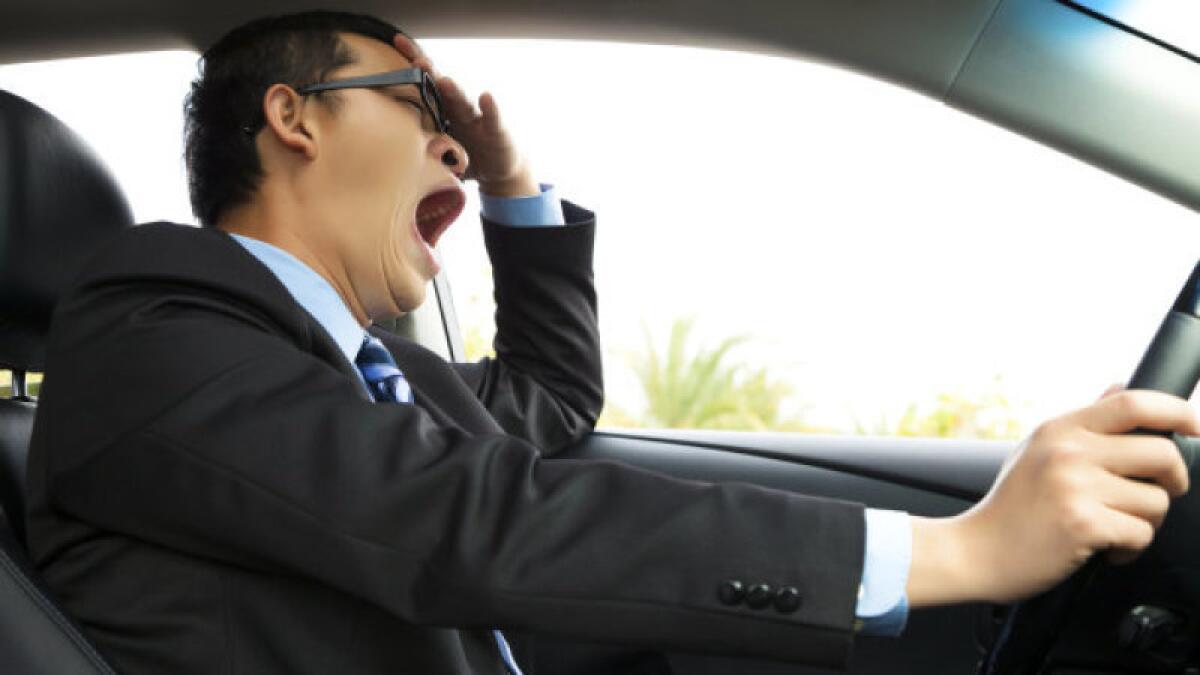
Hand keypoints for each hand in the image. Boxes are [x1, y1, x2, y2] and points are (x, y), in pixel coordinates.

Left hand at [393, 34, 538, 196]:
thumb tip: (402, 154)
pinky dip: (491, 109)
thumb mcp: (440, 157)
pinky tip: (486, 98)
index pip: (425, 84)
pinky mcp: (496, 132)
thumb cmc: (467, 157)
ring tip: (445, 82)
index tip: (398, 41)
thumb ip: (424, 153)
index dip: (413, 64)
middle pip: (441, 87)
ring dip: (454, 91)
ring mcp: (477, 119)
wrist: (500, 170)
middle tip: (417, 61)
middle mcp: (458, 110)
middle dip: (430, 72)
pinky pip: (492, 120)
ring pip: (463, 103)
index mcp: (442, 111)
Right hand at [907, 387, 1194, 606]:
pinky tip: (1103, 549)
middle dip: (1174, 480)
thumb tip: (1118, 388)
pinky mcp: (1083, 524)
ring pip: (1157, 501)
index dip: (1176, 410)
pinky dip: (1129, 549)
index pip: (1132, 403)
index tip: (1194, 424)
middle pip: (1162, 453)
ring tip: (1113, 528)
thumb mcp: (1036, 451)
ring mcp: (1075, 487)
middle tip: (1157, 494)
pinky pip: (1141, 534)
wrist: (974, 551)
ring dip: (1145, 522)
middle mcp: (1068, 451)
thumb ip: (1082, 423)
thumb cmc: (1008, 507)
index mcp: (1060, 429)